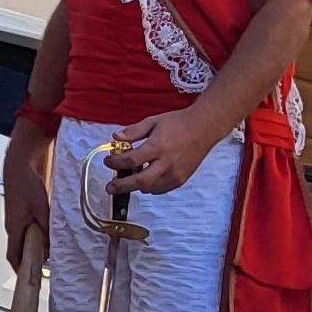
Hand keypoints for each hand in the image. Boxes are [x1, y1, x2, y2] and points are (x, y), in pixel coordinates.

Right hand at [2, 131, 50, 263]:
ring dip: (32, 248)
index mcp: (14, 229)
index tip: (28, 281)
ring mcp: (14, 218)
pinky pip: (24, 229)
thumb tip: (49, 249)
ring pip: (22, 239)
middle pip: (18, 250)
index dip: (19, 271)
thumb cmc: (27, 185)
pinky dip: (33, 236)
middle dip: (28, 261)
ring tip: (47, 254)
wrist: (18, 164)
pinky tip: (45, 234)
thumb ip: (45, 230)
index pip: (13, 257)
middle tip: (43, 269)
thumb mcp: (41, 209)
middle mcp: (11, 226)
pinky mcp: (18, 211)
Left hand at [99, 112, 218, 195]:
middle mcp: (166, 163)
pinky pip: (160, 189)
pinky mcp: (180, 180)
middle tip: (110, 187)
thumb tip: (115, 138)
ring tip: (128, 178)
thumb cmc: (177, 123)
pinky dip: (149, 187)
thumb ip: (133, 131)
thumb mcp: (153, 121)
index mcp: (158, 146)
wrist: (203, 128)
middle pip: (140, 182)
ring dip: (135, 185)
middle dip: (122, 186)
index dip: (116, 163)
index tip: (108, 161)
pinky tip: (144, 178)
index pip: (131, 160)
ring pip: (150, 189)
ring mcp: (175, 174)